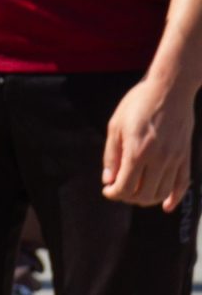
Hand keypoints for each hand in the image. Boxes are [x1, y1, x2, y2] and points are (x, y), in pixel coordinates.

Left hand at [104, 77, 196, 208]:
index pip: (125, 187)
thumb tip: (108, 180)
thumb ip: (111, 156)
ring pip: (162, 193)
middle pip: (143, 194)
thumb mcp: (115, 126)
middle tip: (119, 189)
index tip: (108, 191)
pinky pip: (183, 184)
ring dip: (147, 199)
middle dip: (128, 197)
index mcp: (137, 151)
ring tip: (136, 193)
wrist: (170, 89)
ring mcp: (175, 159)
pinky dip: (174, 198)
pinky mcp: (186, 156)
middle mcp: (158, 159)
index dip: (114, 194)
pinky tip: (166, 205)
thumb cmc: (138, 103)